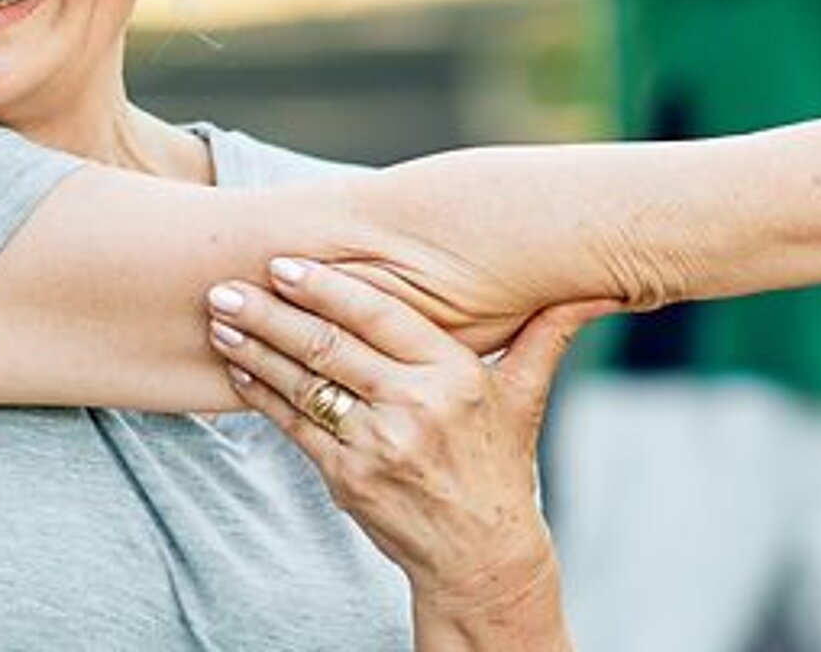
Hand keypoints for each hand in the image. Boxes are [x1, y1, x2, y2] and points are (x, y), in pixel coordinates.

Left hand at [207, 260, 613, 641]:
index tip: (285, 264)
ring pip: (305, 384)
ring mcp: (379, 446)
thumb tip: (602, 288)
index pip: (382, 316)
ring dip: (254, 348)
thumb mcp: (525, 398)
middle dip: (271, 312)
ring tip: (219, 317)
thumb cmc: (498, 466)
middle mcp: (417, 408)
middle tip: (225, 284)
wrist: (482, 556)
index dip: (329, 287)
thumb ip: (547, 335)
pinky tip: (238, 367)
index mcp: (456, 376)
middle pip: (331, 346)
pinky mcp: (349, 479)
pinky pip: (296, 427)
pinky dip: (262, 394)